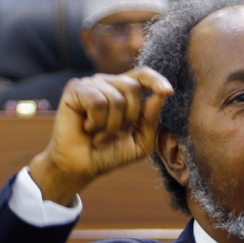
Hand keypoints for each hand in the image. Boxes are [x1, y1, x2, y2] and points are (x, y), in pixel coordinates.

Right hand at [28, 67, 173, 204]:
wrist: (81, 166)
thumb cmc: (110, 153)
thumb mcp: (141, 142)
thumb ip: (151, 119)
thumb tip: (160, 95)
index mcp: (125, 92)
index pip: (144, 76)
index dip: (156, 80)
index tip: (167, 92)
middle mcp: (109, 83)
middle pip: (133, 88)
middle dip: (130, 118)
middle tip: (115, 134)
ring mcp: (91, 83)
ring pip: (115, 98)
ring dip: (111, 126)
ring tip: (99, 135)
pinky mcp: (75, 88)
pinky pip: (97, 102)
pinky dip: (96, 122)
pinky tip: (87, 128)